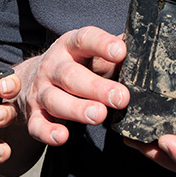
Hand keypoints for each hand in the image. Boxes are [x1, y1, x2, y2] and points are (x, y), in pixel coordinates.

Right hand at [16, 26, 127, 147]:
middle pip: (71, 75)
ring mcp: (41, 90)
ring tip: (99, 116)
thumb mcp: (91, 52)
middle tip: (121, 97)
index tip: (121, 51)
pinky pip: (37, 125)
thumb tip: (144, 43)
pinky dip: (48, 132)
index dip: (101, 44)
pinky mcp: (33, 114)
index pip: (85, 39)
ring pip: (55, 99)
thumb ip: (114, 49)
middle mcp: (53, 66)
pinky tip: (62, 137)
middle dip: (96, 87)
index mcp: (70, 46)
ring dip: (77, 109)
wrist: (31, 79)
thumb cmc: (75, 65)